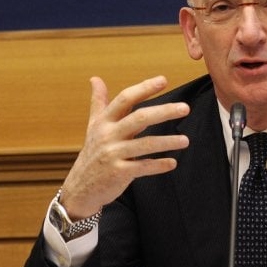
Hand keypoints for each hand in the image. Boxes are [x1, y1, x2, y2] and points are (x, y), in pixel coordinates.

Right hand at [59, 75, 189, 218]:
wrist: (81, 188)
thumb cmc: (93, 152)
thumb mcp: (93, 126)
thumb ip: (98, 102)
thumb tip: (95, 78)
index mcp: (104, 121)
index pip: (125, 99)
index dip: (144, 88)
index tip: (163, 80)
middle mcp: (108, 135)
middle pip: (139, 118)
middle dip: (163, 111)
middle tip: (185, 108)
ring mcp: (113, 154)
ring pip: (145, 144)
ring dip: (167, 141)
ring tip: (185, 140)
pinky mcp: (118, 173)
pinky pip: (143, 167)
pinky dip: (159, 165)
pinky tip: (173, 162)